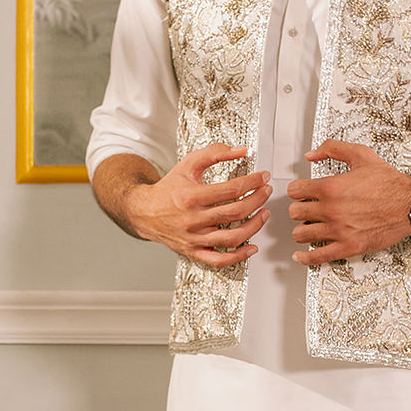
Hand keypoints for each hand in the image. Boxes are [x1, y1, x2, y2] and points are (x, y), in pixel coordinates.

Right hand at [127, 144, 270, 267]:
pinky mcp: (193, 251)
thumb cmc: (168, 188)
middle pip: (236, 212)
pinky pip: (219, 260)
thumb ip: (214, 153)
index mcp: (192, 196)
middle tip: (266, 192)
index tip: (263, 177)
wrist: (144, 211)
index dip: (253, 181)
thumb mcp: (188, 164)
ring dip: (255, 226)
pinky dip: (239, 256)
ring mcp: (194, 238)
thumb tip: (241, 150)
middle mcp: (193, 219)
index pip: (232, 189)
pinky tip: (252, 247)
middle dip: (258, 200)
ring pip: (232, 237)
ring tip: (264, 214)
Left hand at [287, 140, 410, 264]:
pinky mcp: (348, 246)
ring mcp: (338, 230)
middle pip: (295, 212)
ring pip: (301, 234)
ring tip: (307, 227)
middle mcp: (332, 209)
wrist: (410, 204)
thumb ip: (332, 149)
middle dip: (299, 209)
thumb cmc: (389, 183)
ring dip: (302, 230)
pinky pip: (318, 256)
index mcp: (331, 187)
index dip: (297, 190)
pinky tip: (301, 255)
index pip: (295, 191)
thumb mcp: (361, 155)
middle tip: (305, 209)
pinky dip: (305, 257)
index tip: (301, 193)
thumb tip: (312, 154)